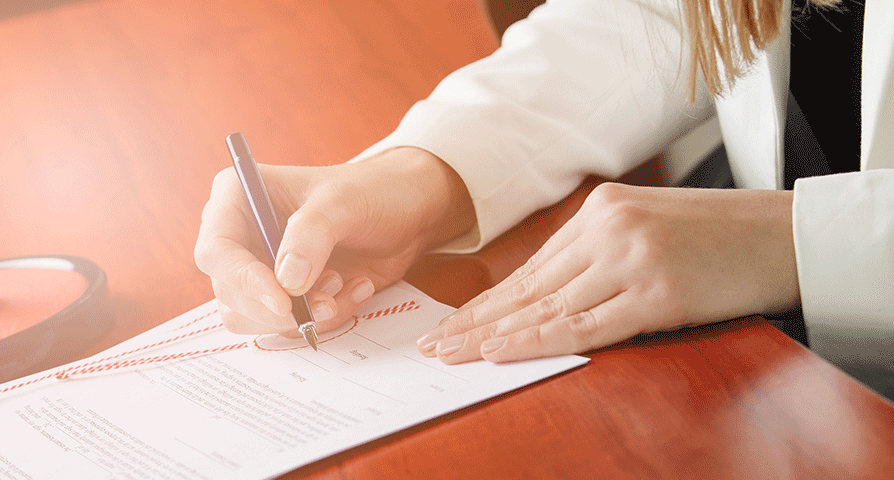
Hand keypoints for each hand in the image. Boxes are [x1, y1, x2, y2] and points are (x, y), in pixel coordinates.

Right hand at [195, 147, 473, 335]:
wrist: (406, 211)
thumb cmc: (371, 191)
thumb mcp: (342, 203)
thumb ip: (311, 236)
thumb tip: (286, 283)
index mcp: (238, 197)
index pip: (216, 250)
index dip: (243, 280)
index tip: (283, 300)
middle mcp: (240, 236)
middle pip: (230, 293)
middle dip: (279, 307)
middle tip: (323, 300)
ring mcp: (260, 268)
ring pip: (254, 317)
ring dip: (302, 315)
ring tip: (341, 285)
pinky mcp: (285, 295)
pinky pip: (288, 326)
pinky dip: (323, 317)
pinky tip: (354, 288)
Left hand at [416, 183, 797, 363]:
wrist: (785, 233)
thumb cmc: (718, 236)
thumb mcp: (647, 227)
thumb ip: (598, 252)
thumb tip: (545, 294)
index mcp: (600, 211)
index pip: (531, 268)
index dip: (487, 301)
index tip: (451, 323)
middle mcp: (607, 229)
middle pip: (527, 287)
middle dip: (475, 321)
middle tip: (433, 344)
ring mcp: (629, 260)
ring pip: (546, 307)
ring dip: (493, 335)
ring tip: (452, 355)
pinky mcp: (655, 293)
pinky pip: (584, 326)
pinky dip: (537, 341)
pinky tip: (501, 352)